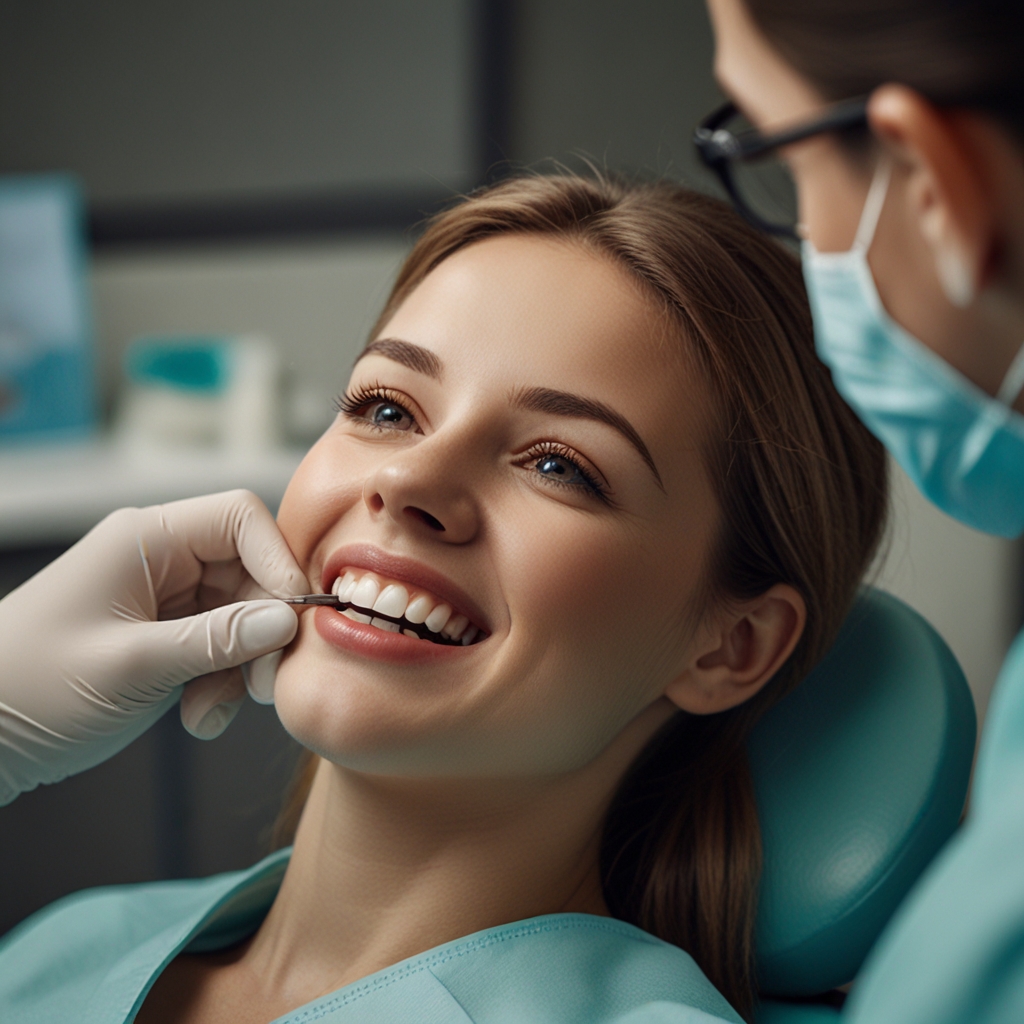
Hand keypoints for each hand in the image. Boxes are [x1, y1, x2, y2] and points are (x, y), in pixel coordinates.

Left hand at [0, 490, 307, 804]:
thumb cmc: (32, 688)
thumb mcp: (132, 665)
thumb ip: (216, 640)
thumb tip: (286, 621)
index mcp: (145, 539)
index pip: (241, 517)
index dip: (277, 560)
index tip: (295, 617)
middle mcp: (161, 560)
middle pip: (251, 571)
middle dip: (263, 630)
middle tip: (263, 686)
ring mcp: (166, 599)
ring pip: (243, 616)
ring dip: (241, 667)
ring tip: (210, 713)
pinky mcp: (167, 636)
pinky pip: (221, 647)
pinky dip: (221, 683)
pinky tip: (198, 717)